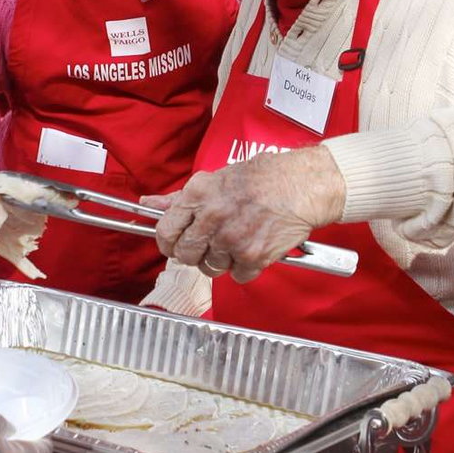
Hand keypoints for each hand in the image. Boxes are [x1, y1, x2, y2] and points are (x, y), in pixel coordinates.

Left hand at [141, 146, 344, 283]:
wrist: (304, 184)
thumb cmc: (266, 176)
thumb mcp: (218, 177)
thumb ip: (181, 197)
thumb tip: (149, 203)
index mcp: (199, 194)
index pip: (165, 231)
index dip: (168, 242)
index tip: (175, 244)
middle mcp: (212, 217)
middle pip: (185, 255)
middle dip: (194, 253)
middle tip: (209, 243)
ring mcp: (232, 240)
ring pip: (210, 268)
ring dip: (221, 259)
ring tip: (238, 239)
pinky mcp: (253, 257)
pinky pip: (236, 276)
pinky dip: (244, 267)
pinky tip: (253, 247)